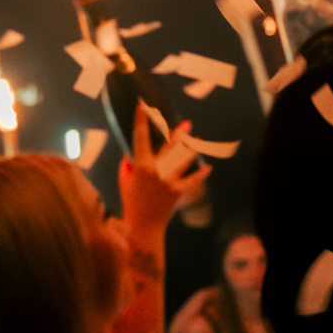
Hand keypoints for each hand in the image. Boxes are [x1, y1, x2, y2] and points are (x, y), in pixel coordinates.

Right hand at [120, 99, 211, 242]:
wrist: (141, 226)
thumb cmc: (130, 202)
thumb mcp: (124, 182)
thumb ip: (126, 167)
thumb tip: (130, 155)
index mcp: (141, 166)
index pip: (140, 137)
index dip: (142, 120)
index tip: (143, 106)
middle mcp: (156, 170)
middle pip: (169, 146)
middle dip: (178, 133)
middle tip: (187, 123)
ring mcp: (168, 180)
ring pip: (183, 160)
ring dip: (192, 148)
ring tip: (200, 138)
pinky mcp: (178, 191)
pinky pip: (192, 181)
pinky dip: (200, 175)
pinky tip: (208, 167)